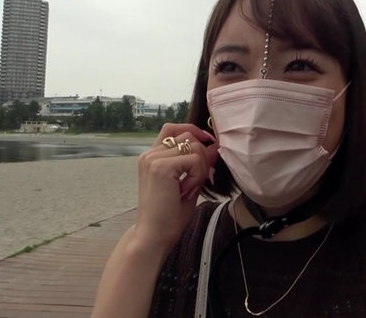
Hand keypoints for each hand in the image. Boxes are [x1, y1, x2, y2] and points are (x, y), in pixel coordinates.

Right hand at [133, 123, 218, 251]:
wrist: (153, 236)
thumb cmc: (169, 215)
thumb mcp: (188, 183)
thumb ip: (198, 164)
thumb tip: (215, 146)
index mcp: (152, 157)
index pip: (173, 128)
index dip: (193, 132)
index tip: (208, 145)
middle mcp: (150, 154)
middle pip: (188, 135)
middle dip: (202, 154)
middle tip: (200, 179)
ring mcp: (154, 159)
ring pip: (193, 146)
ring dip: (200, 167)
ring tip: (191, 188)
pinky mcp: (161, 167)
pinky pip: (194, 160)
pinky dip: (198, 175)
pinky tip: (188, 191)